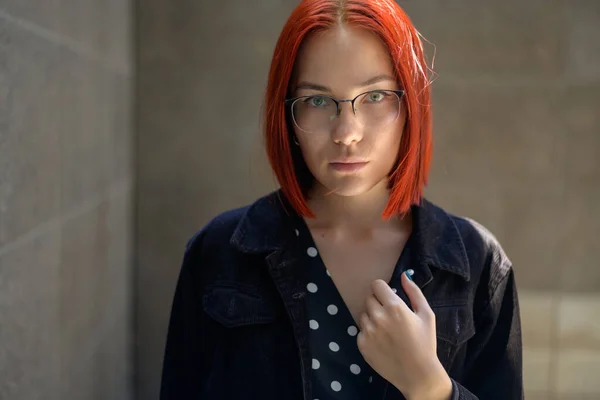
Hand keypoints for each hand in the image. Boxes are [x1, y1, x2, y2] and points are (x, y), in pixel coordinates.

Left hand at [356, 271, 451, 399]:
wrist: (417, 374)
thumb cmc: (425, 343)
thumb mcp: (426, 314)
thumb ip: (414, 292)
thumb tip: (404, 275)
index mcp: (394, 307)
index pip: (376, 285)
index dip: (383, 290)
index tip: (389, 298)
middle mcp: (378, 317)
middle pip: (368, 298)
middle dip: (377, 303)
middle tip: (390, 316)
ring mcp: (368, 331)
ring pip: (363, 314)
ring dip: (372, 318)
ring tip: (386, 330)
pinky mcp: (362, 344)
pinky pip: (360, 330)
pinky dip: (368, 333)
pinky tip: (382, 341)